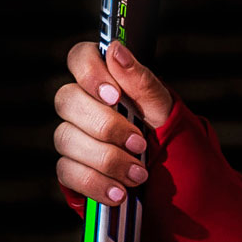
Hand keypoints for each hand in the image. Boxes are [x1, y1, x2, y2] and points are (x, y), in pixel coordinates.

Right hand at [53, 39, 177, 209]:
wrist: (175, 184)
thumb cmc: (169, 137)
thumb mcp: (163, 108)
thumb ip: (140, 80)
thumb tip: (116, 49)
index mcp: (108, 81)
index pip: (80, 57)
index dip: (90, 72)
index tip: (114, 95)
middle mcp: (84, 106)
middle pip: (67, 100)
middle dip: (106, 125)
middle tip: (139, 142)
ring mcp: (74, 137)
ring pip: (66, 138)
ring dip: (107, 159)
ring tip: (140, 173)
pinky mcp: (70, 169)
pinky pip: (68, 172)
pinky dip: (97, 183)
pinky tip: (120, 192)